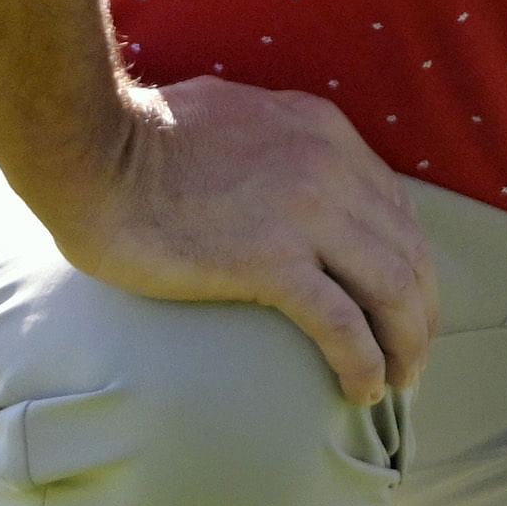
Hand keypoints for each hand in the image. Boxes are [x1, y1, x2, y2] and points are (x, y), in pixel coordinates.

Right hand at [49, 76, 435, 402]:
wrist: (86, 150)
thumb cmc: (137, 139)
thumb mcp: (232, 115)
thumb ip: (273, 142)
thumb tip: (280, 167)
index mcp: (322, 130)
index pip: (395, 205)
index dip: (410, 261)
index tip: (405, 302)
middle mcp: (328, 166)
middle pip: (408, 249)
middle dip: (421, 310)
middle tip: (414, 355)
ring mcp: (304, 212)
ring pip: (392, 288)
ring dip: (406, 342)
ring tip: (399, 380)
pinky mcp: (268, 260)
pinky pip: (342, 323)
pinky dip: (364, 362)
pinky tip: (364, 390)